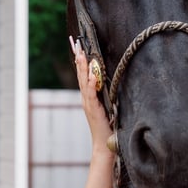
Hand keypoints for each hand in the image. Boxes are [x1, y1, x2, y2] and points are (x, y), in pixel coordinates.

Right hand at [69, 36, 112, 152]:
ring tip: (81, 53)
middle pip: (81, 75)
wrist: (104, 144)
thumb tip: (111, 83)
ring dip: (82, 67)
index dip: (81, 61)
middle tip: (76, 43)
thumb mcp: (107, 107)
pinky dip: (91, 83)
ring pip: (84, 81)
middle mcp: (86, 98)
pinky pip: (91, 93)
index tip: (79, 46)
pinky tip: (91, 73)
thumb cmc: (107, 127)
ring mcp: (89, 103)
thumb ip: (106, 96)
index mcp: (89, 96)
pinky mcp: (94, 109)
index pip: (83, 75)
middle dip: (79, 58)